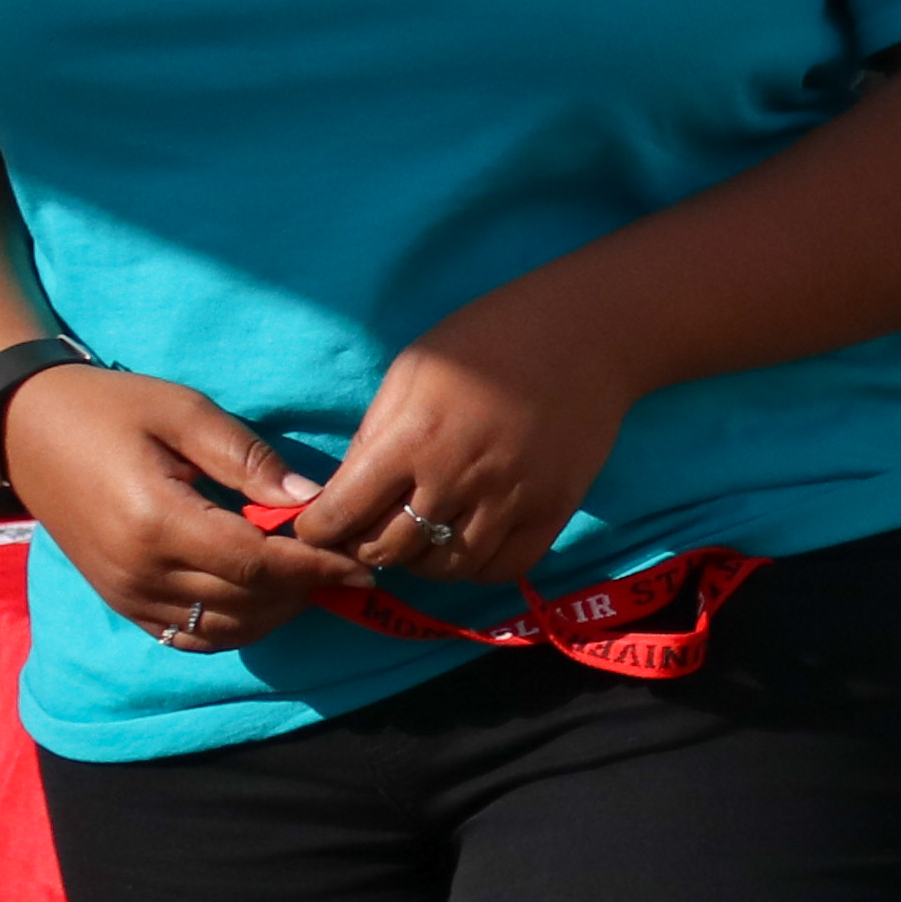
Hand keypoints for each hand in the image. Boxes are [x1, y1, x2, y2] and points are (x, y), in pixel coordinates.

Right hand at [0, 367, 369, 650]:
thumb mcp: (183, 412)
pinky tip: (261, 596)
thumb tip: (311, 497)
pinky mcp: (119, 601)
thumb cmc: (108, 407)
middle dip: (304, 590)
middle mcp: (139, 572)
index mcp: (157, 523)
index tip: (360, 562)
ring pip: (223, 629)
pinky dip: (234, 625)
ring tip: (309, 580)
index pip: (258, 564)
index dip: (315, 567)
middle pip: (247, 603)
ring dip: (274, 612)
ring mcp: (126, 594)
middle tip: (344, 566)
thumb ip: (246, 458)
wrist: (25, 429)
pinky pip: (188, 636)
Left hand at [294, 286, 645, 592]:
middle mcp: (456, 479)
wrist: (585, 334)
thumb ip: (376, 435)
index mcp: (411, 439)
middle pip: (389, 550)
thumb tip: (347, 490)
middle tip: (365, 534)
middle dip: (364, 547)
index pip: (343, 513)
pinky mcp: (550, 512)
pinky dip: (474, 567)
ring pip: (444, 567)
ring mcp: (507, 501)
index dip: (317, 529)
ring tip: (417, 539)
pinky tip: (464, 544)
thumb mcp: (411, 372)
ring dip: (420, 561)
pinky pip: (501, 567)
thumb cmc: (487, 339)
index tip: (315, 528)